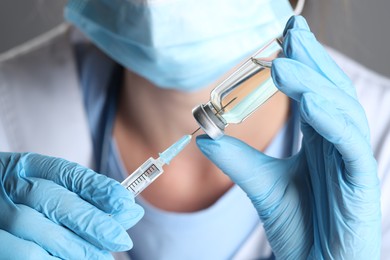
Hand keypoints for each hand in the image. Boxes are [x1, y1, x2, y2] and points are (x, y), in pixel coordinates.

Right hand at [0, 152, 143, 258]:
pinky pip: (23, 253)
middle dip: (91, 220)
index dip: (96, 186)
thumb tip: (127, 210)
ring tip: (102, 257)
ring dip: (75, 246)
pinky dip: (53, 259)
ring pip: (37, 228)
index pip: (65, 171)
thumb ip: (85, 198)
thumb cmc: (26, 203)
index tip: (124, 200)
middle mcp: (9, 185)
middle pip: (53, 199)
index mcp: (27, 166)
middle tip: (120, 238)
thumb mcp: (50, 189)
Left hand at [196, 16, 380, 258]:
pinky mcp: (360, 184)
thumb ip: (237, 160)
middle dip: (311, 60)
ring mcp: (351, 162)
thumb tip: (204, 136)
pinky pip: (350, 146)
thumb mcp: (262, 185)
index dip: (302, 63)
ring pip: (341, 112)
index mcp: (320, 141)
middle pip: (329, 92)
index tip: (283, 37)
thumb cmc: (300, 225)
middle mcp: (338, 144)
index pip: (313, 92)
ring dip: (315, 84)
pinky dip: (331, 120)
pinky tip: (310, 100)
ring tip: (287, 63)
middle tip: (291, 32)